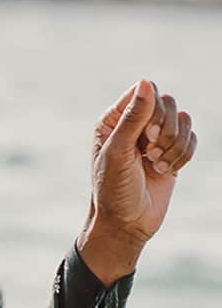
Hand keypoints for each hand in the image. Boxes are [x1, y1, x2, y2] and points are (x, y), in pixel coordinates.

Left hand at [80, 79, 196, 282]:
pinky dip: (184, 154)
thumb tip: (146, 82)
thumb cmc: (113, 192)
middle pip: (168, 102)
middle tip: (150, 155)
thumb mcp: (118, 154)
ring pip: (183, 119)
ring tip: (156, 165)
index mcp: (114, 121)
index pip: (145, 91)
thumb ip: (132, 118)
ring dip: (175, 145)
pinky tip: (166, 171)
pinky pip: (192, 138)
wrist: (125, 225)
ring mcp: (155, 139)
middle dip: (165, 130)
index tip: (147, 136)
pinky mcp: (171, 152)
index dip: (153, 110)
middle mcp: (135, 125)